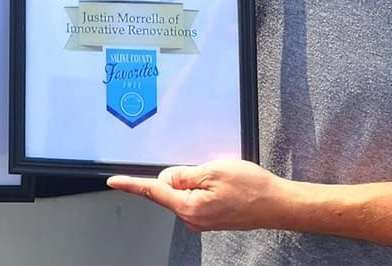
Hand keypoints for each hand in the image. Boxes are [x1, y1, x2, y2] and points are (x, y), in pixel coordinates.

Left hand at [107, 159, 287, 231]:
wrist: (277, 204)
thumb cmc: (252, 188)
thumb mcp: (213, 170)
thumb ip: (183, 174)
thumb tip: (165, 179)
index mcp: (188, 208)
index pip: (152, 192)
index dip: (131, 184)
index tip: (113, 181)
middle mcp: (192, 219)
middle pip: (169, 189)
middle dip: (182, 175)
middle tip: (209, 171)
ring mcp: (201, 220)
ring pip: (184, 192)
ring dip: (197, 180)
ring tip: (222, 180)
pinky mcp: (209, 217)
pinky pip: (196, 196)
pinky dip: (204, 186)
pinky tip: (223, 186)